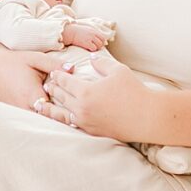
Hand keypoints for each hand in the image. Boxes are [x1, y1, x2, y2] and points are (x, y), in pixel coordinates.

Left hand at [40, 58, 156, 142]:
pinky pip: (71, 124)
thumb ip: (101, 62)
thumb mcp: (118, 70)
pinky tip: (61, 116)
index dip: (58, 75)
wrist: (147, 117)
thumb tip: (91, 58)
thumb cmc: (134, 91)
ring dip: (52, 106)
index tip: (53, 72)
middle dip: (53, 89)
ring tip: (43, 103)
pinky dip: (63, 118)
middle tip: (47, 84)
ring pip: (62, 113)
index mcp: (85, 91)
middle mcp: (81, 108)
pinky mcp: (91, 131)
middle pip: (60, 96)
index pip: (64, 81)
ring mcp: (85, 122)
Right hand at [62, 21, 111, 50]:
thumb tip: (99, 40)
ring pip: (99, 46)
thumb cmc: (77, 32)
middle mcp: (93, 34)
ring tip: (91, 49)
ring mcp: (90, 38)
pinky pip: (93, 48)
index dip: (102, 42)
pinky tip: (87, 49)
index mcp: (94, 30)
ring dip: (96, 49)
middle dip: (99, 46)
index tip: (98, 45)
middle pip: (102, 42)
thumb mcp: (87, 30)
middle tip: (94, 48)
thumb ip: (93, 33)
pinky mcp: (86, 43)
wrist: (70, 32)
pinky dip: (92, 50)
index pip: (103, 37)